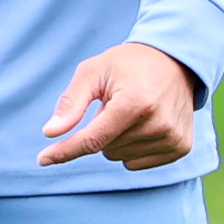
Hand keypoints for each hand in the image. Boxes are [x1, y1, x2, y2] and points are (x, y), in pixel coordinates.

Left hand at [38, 42, 202, 169]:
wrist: (176, 60)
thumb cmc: (128, 64)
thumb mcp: (94, 71)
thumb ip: (71, 102)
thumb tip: (50, 132)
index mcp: (134, 102)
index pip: (92, 139)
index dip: (64, 151)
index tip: (42, 159)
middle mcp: (157, 123)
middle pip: (105, 149)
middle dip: (101, 129)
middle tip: (116, 103)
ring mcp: (172, 137)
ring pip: (120, 158)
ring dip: (117, 139)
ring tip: (133, 111)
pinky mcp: (181, 147)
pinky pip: (138, 164)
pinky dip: (133, 148)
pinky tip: (145, 124)